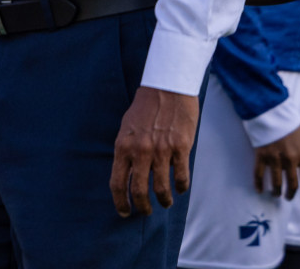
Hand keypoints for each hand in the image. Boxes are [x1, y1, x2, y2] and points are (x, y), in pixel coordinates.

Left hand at [109, 86, 199, 216]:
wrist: (166, 88)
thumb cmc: (145, 108)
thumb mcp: (127, 128)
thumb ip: (126, 151)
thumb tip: (128, 175)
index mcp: (123, 146)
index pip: (117, 182)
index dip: (120, 201)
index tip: (124, 211)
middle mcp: (140, 151)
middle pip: (139, 191)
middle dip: (142, 207)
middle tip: (146, 212)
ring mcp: (161, 150)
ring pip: (162, 188)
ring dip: (164, 200)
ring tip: (166, 202)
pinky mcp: (180, 148)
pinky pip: (181, 176)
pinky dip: (181, 187)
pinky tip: (181, 188)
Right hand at [253, 125, 299, 200]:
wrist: (272, 112)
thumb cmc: (290, 124)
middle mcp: (291, 159)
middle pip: (292, 184)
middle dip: (290, 194)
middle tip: (288, 197)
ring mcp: (275, 158)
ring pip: (276, 182)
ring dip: (276, 191)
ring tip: (275, 194)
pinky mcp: (262, 155)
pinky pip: (259, 173)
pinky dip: (258, 183)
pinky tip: (259, 190)